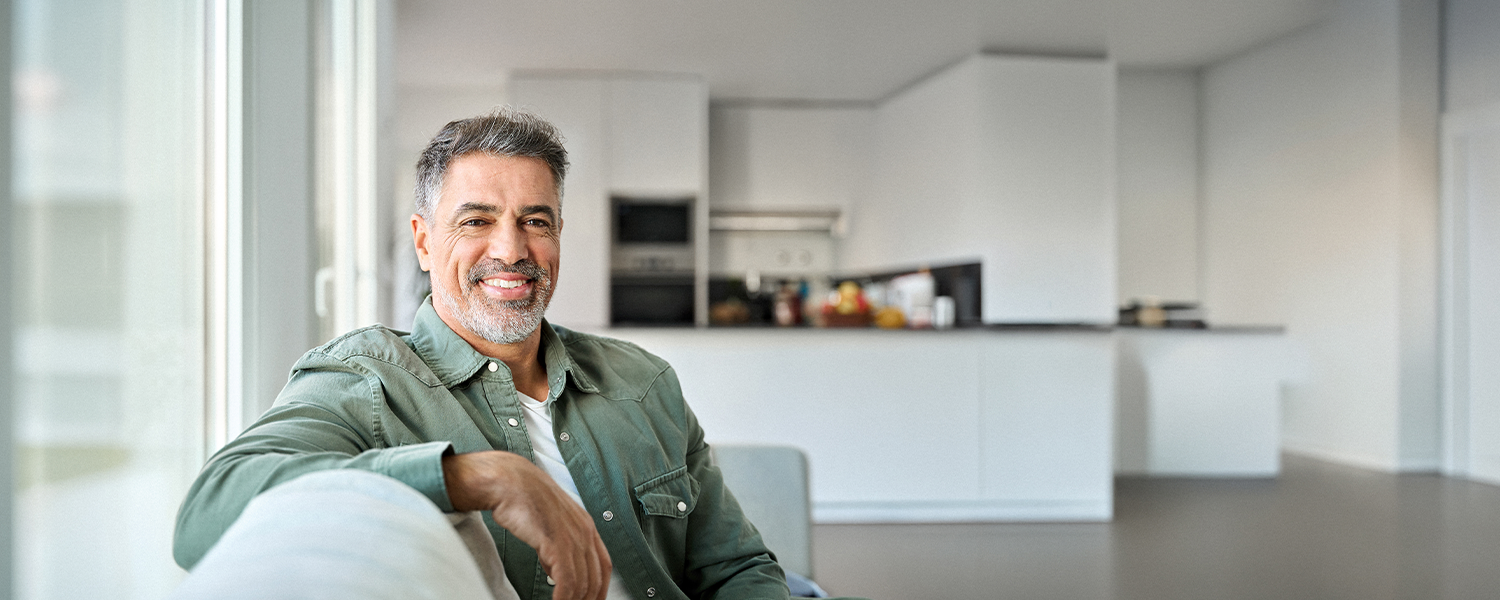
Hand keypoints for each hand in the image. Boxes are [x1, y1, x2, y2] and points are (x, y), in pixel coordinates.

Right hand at [443, 451, 611, 599]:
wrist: (509, 481)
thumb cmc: (524, 498)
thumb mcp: (550, 524)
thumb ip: (558, 548)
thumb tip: (557, 573)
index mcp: (586, 526)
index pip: (604, 566)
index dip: (600, 589)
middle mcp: (585, 532)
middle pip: (596, 578)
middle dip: (588, 599)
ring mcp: (573, 537)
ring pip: (582, 583)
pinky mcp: (557, 542)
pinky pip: (567, 581)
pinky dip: (563, 598)